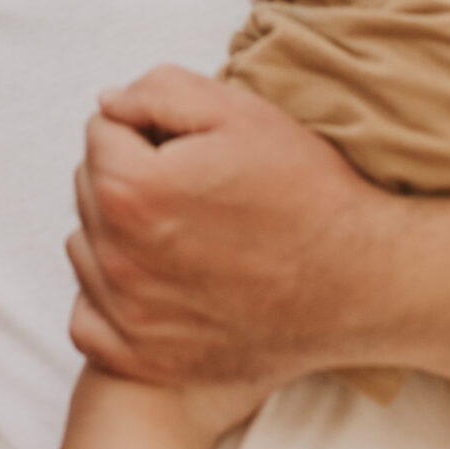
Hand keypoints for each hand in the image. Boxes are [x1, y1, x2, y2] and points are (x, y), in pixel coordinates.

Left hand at [66, 63, 395, 385]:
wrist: (362, 281)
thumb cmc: (307, 192)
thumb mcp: (239, 112)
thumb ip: (157, 91)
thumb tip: (108, 105)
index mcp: (131, 190)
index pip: (100, 132)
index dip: (148, 128)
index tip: (193, 148)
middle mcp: (118, 256)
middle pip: (89, 189)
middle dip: (129, 175)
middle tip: (196, 188)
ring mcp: (129, 314)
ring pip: (86, 248)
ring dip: (118, 233)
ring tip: (185, 233)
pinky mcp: (145, 357)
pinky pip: (87, 319)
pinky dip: (109, 300)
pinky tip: (156, 283)